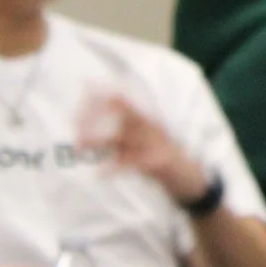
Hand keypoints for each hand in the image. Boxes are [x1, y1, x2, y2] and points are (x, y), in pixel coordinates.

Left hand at [79, 92, 208, 205]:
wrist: (191, 179)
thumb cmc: (162, 159)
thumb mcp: (145, 141)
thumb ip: (123, 134)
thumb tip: (93, 131)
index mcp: (147, 120)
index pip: (123, 100)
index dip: (105, 93)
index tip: (85, 87)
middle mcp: (150, 128)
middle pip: (122, 114)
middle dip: (98, 115)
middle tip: (74, 120)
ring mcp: (155, 144)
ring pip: (122, 139)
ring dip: (98, 141)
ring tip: (78, 145)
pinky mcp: (158, 163)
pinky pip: (132, 164)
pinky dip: (115, 169)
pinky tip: (99, 174)